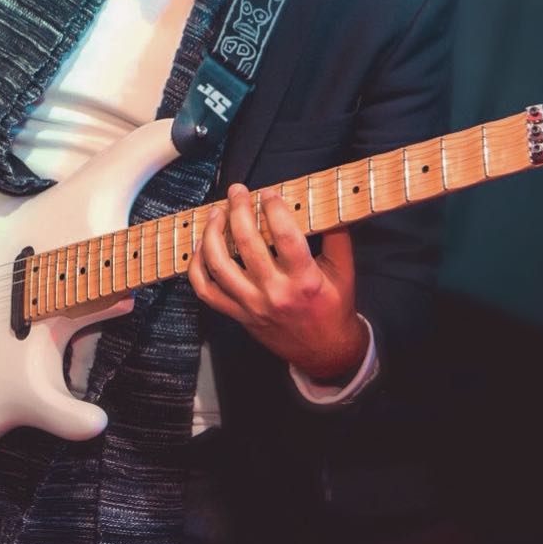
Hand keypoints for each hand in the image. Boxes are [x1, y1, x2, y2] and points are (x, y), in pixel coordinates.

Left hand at [189, 184, 367, 379]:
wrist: (324, 352)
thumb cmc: (334, 307)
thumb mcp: (344, 271)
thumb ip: (336, 235)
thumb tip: (325, 202)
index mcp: (304, 280)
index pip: (285, 236)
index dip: (274, 209)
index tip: (268, 192)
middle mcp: (275, 293)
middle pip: (247, 244)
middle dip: (239, 210)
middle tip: (237, 191)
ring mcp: (252, 306)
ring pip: (220, 266)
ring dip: (212, 234)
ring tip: (216, 213)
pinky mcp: (239, 315)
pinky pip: (207, 291)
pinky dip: (198, 268)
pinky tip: (201, 247)